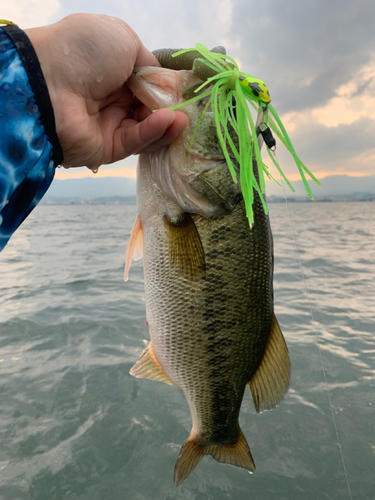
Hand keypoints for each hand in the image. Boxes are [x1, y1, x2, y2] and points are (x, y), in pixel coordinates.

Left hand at [25, 14, 187, 169]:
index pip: (147, 85)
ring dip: (166, 124)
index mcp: (113, 72)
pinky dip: (153, 132)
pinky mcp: (108, 148)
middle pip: (150, 109)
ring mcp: (110, 125)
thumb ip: (147, 62)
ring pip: (146, 129)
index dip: (166, 89)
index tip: (183, 91)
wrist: (49, 83)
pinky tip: (167, 122)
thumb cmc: (84, 52)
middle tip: (186, 109)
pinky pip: (135, 140)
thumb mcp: (123, 39)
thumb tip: (161, 81)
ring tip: (182, 119)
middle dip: (170, 109)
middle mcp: (112, 99)